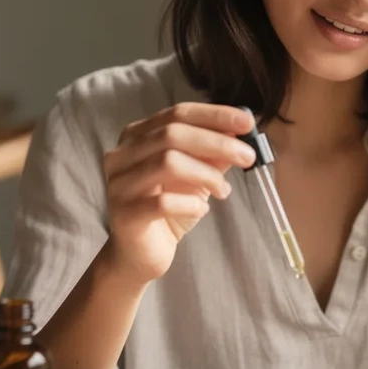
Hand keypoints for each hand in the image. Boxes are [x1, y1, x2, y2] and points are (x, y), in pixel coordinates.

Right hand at [101, 103, 255, 283]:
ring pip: (168, 163)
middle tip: (248, 156)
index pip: (177, 113)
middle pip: (172, 134)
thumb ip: (212, 154)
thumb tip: (239, 132)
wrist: (140, 254)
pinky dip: (190, 204)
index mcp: (137, 136)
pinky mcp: (124, 214)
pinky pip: (163, 202)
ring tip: (224, 190)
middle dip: (217, 142)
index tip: (247, 122)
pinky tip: (201, 210)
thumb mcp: (195, 176)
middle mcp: (122, 155)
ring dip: (206, 174)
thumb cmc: (168, 209)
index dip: (214, 115)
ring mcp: (119, 184)